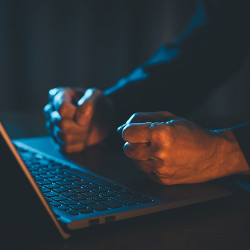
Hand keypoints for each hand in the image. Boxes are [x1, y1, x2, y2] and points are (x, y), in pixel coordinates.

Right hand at [44, 87, 113, 152]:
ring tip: (87, 128)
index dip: (77, 113)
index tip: (86, 110)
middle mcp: (51, 111)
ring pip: (64, 137)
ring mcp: (52, 128)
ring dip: (82, 134)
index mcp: (58, 96)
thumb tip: (80, 120)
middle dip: (82, 125)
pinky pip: (66, 148)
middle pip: (62, 124)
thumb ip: (89, 103)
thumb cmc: (97, 104)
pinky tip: (84, 136)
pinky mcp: (58, 142)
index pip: (62, 109)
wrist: (103, 118)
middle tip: (89, 121)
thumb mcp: (97, 96)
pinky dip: (80, 144)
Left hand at [118, 112, 248, 184]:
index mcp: (160, 134)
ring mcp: (160, 169)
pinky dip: (150, 164)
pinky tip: (163, 159)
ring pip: (134, 161)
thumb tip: (119, 129)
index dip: (130, 130)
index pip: (127, 134)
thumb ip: (141, 119)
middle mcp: (159, 153)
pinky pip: (145, 171)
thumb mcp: (168, 117)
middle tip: (146, 140)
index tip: (136, 130)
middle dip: (133, 143)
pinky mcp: (162, 180)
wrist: (214, 155)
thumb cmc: (191, 132)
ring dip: (141, 154)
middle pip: (127, 149)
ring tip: (157, 149)